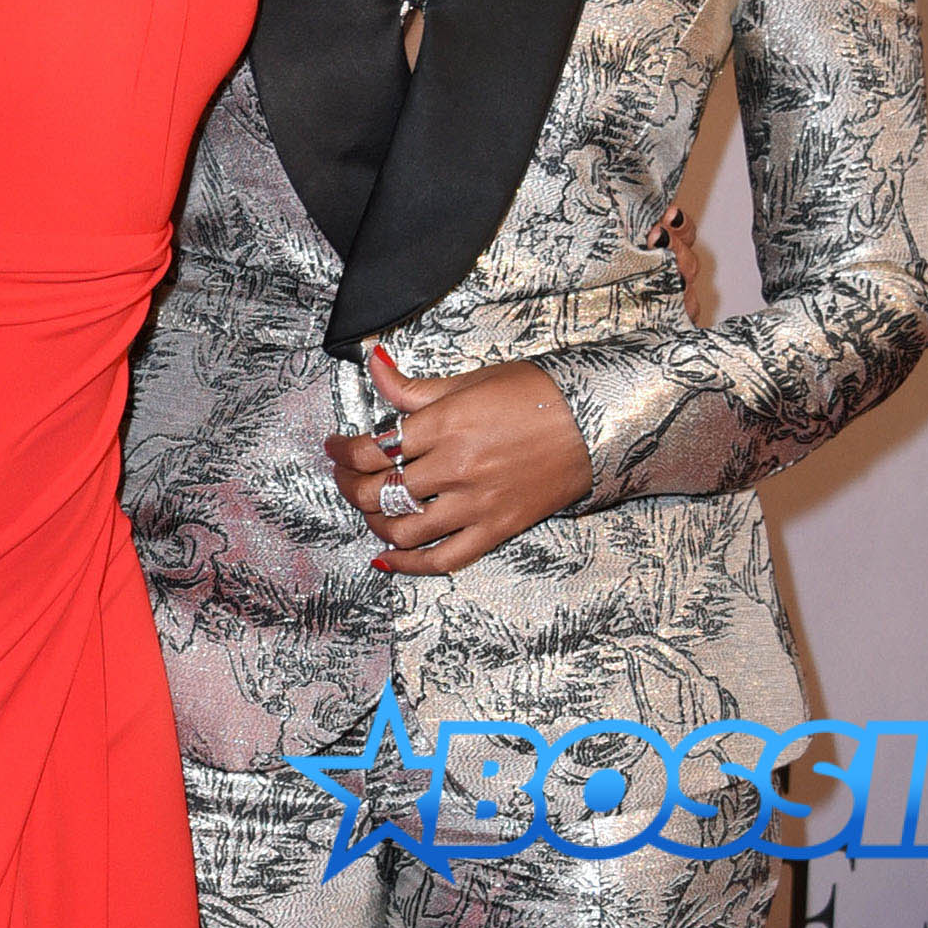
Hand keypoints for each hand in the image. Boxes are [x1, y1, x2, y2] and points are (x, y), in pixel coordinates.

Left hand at [326, 340, 592, 578]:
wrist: (593, 421)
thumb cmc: (536, 395)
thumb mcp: (471, 380)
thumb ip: (414, 387)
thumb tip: (372, 362)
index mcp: (445, 426)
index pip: (372, 449)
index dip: (342, 451)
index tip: (334, 448)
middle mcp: (455, 469)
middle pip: (378, 491)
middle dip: (349, 484)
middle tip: (344, 475)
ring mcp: (474, 505)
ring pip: (401, 529)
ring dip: (372, 522)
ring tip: (367, 508)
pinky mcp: (495, 530)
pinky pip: (442, 560)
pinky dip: (408, 565)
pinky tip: (387, 558)